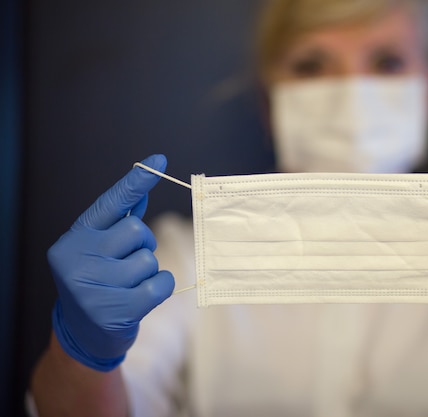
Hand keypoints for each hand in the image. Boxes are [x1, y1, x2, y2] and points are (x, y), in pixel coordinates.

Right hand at [48, 155, 174, 370]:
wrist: (82, 335)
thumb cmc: (98, 282)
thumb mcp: (99, 250)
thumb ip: (119, 223)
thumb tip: (143, 190)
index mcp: (76, 238)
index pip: (112, 202)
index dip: (137, 181)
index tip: (159, 160)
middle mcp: (78, 258)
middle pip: (137, 231)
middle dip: (143, 245)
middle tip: (128, 262)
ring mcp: (94, 286)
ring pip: (150, 260)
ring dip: (149, 271)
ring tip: (129, 285)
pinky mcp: (115, 310)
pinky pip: (161, 283)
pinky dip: (161, 287)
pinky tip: (142, 298)